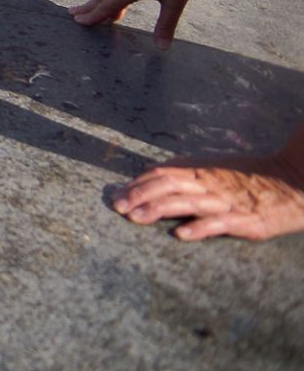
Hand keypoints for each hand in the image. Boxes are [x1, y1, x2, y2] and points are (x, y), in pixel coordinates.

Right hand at [68, 0, 206, 46]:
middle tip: (72, 14)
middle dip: (87, 7)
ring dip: (99, 2)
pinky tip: (118, 3)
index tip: (78, 22)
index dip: (93, 16)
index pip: (106, 6)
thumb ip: (166, 25)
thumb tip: (162, 48)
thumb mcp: (175, 2)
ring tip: (91, 11)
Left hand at [111, 154, 303, 240]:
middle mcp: (209, 183)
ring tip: (136, 218)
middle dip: (139, 195)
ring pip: (187, 202)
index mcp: (200, 170)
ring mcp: (226, 201)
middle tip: (117, 207)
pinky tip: (181, 234)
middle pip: (167, 185)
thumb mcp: (214, 168)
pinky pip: (219, 223)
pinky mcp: (246, 220)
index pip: (161, 174)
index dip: (137, 183)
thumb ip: (185, 172)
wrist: (293, 180)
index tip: (116, 194)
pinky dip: (199, 227)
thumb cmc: (248, 177)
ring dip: (158, 209)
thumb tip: (150, 172)